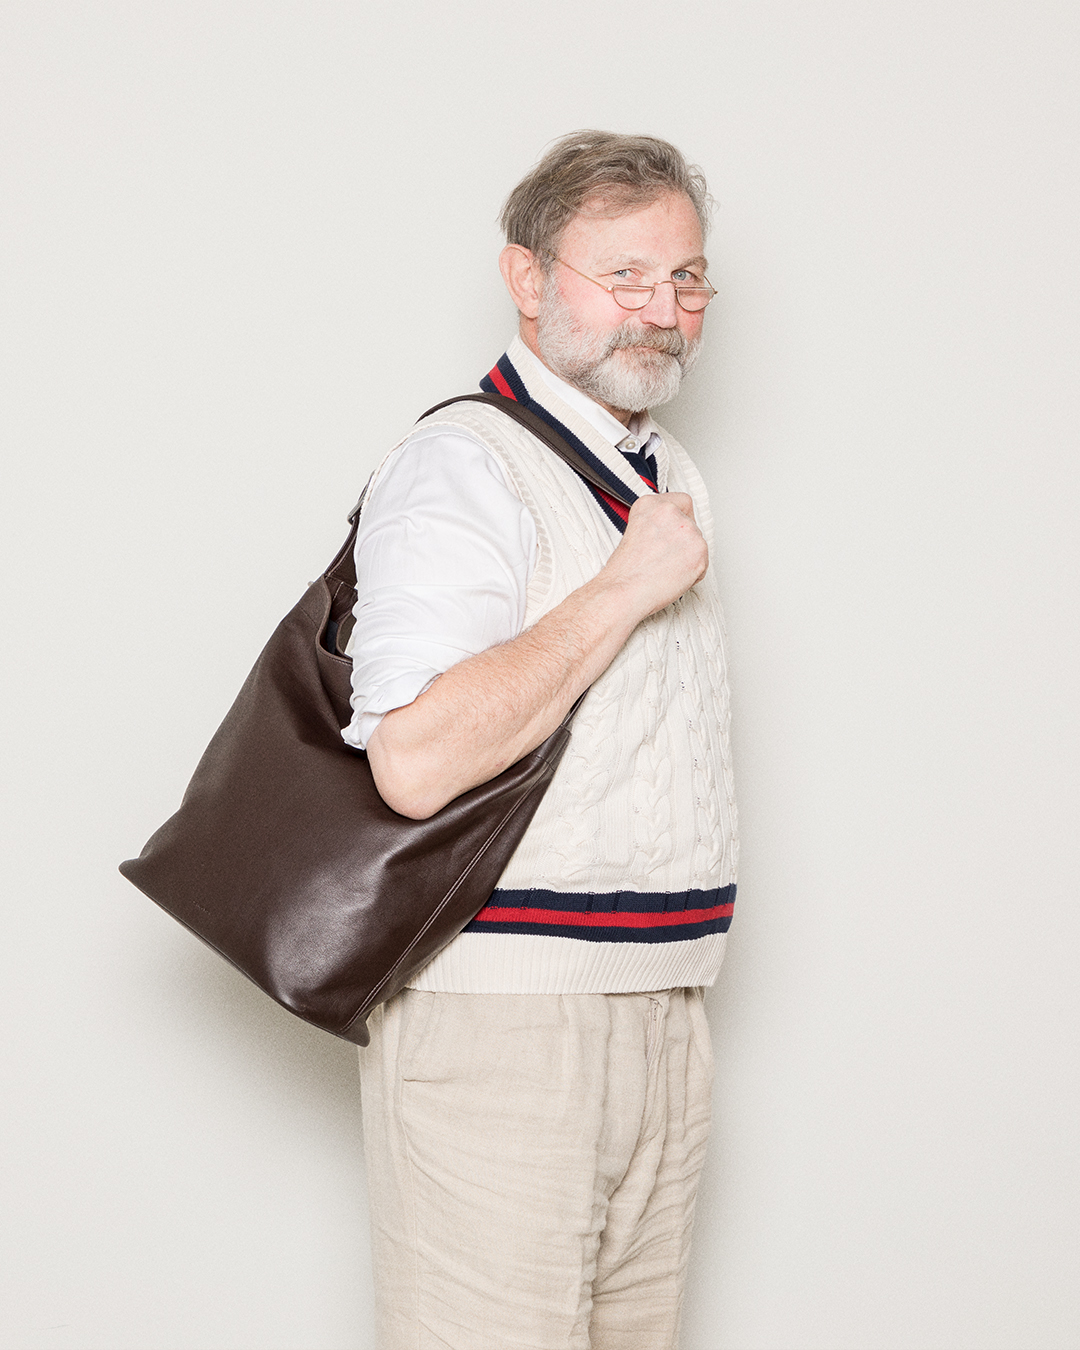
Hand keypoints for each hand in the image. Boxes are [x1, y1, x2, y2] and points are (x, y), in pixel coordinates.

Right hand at [599, 492, 708, 621]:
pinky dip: (693, 573)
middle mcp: (671, 512)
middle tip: (666, 558)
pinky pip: (703, 563)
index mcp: (651, 504)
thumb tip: (669, 533)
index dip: (680, 518)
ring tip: (666, 570)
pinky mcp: (700, 551)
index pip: (682, 502)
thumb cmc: (624, 571)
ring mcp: (688, 530)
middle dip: (683, 542)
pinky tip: (674, 577)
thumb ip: (656, 525)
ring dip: (688, 557)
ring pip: (698, 544)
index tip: (676, 530)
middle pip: (691, 524)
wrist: (625, 590)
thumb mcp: (633, 533)